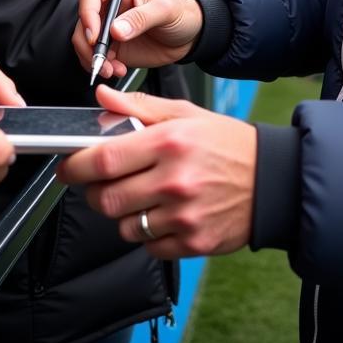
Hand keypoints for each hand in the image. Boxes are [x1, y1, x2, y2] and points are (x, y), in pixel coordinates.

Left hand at [57, 84, 255, 259]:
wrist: (273, 180)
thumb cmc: (228, 143)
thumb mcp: (187, 114)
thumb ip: (140, 106)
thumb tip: (103, 97)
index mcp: (170, 142)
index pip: (104, 159)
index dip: (76, 165)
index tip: (69, 166)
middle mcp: (174, 180)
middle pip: (107, 198)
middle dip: (96, 192)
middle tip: (106, 182)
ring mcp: (183, 215)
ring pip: (124, 226)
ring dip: (124, 213)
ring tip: (144, 196)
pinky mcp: (191, 242)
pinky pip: (148, 246)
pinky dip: (148, 234)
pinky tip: (166, 214)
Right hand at [72, 0, 203, 81]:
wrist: (191, 34)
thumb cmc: (182, 13)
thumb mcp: (166, 10)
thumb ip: (142, 18)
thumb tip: (115, 30)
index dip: (87, 14)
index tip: (95, 36)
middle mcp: (111, 5)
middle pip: (83, 21)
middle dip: (88, 44)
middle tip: (101, 60)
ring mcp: (109, 26)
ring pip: (85, 42)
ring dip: (93, 59)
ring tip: (112, 70)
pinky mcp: (113, 46)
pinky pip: (96, 57)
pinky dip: (102, 66)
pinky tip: (118, 70)